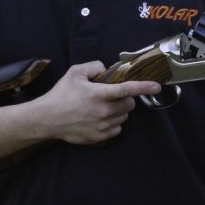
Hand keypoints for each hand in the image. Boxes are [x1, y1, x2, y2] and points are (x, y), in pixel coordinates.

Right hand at [36, 61, 161, 144]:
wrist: (47, 119)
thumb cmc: (61, 95)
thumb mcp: (75, 73)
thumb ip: (94, 67)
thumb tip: (107, 69)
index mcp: (98, 94)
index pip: (127, 90)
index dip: (144, 87)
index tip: (157, 86)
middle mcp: (103, 111)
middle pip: (129, 105)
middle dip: (126, 99)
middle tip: (113, 96)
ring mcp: (102, 126)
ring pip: (124, 117)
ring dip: (119, 111)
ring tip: (103, 108)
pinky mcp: (100, 138)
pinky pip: (117, 129)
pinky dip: (113, 123)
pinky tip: (100, 119)